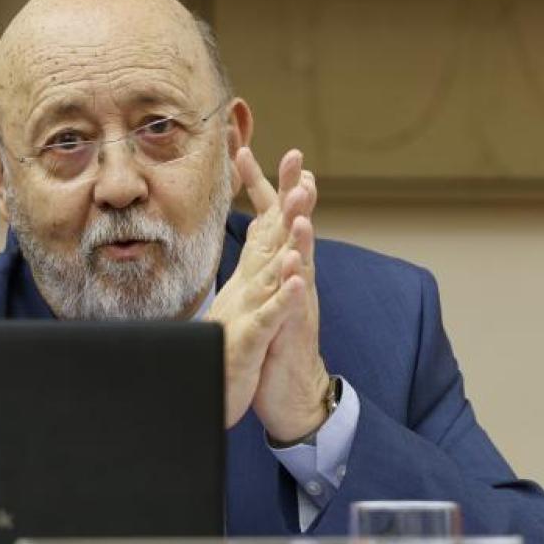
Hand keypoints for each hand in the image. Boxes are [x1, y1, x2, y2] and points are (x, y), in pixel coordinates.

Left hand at [205, 147, 319, 431]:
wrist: (290, 393)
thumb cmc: (273, 344)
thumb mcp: (260, 296)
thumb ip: (258, 263)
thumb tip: (252, 234)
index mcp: (278, 267)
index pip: (268, 217)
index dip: (257, 184)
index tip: (240, 150)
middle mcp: (294, 277)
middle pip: (294, 227)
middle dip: (295, 191)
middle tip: (296, 158)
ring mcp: (298, 302)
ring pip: (302, 260)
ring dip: (303, 233)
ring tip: (302, 207)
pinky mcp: (295, 330)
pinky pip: (296, 305)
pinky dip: (297, 286)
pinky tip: (298, 268)